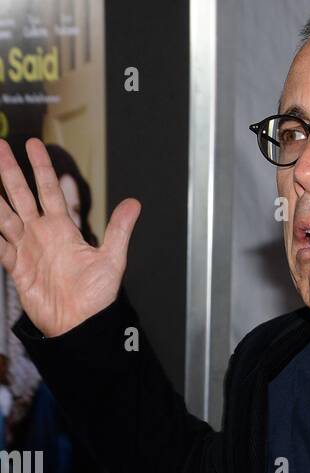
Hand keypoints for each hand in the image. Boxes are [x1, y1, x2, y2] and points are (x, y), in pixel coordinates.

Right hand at [0, 136, 141, 337]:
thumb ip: (118, 230)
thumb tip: (134, 204)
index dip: (42, 168)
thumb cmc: (96, 298)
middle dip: (11, 171)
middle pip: (22, 195)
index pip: (50, 191)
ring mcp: (27, 248)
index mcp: (63, 229)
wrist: (79, 326)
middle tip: (1, 146)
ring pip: (5, 215)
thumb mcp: (111, 260)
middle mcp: (42, 234)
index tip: (34, 146)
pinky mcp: (16, 266)